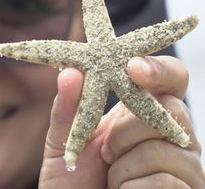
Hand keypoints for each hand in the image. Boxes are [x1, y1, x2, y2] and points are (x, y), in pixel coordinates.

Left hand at [39, 56, 204, 188]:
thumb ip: (67, 108)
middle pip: (172, 109)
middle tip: (105, 152)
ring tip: (111, 178)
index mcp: (142, 114)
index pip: (170, 79)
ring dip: (123, 167)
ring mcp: (183, 166)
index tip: (133, 67)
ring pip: (164, 149)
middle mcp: (170, 136)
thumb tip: (70, 72)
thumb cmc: (71, 180)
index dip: (158, 69)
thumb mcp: (63, 142)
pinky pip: (165, 183)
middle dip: (127, 130)